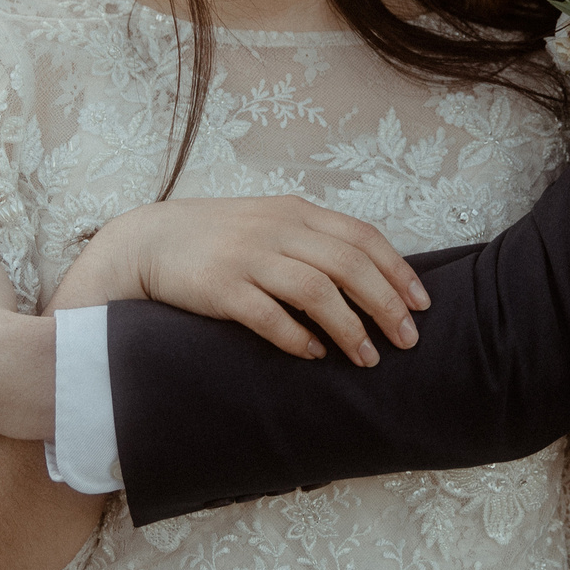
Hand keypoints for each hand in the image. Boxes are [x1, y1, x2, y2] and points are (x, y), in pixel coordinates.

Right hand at [58, 198, 426, 366]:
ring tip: (368, 358)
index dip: (398, 272)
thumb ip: (313, 242)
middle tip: (407, 340)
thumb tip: (369, 278)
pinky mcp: (221, 288)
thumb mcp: (270, 223)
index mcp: (295, 212)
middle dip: (387, 305)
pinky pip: (270, 316)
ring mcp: (248, 258)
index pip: (363, 237)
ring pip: (317, 292)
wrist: (148, 242)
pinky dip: (299, 338)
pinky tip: (315, 355)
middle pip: (350, 266)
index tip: (422, 304)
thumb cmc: (218, 238)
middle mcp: (277, 230)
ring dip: (350, 328)